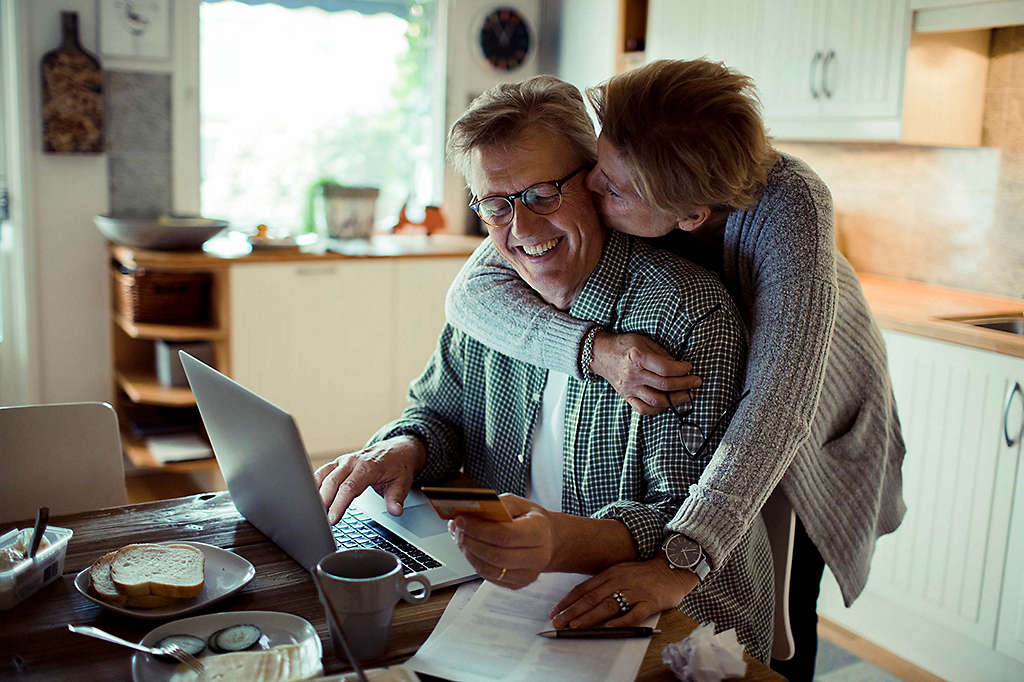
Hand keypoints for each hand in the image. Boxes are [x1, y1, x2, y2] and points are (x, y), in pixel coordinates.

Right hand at [314, 435, 425, 524]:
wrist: (398, 450)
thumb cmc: (398, 466)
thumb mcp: (402, 483)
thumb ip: (396, 498)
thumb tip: (395, 511)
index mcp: (368, 466)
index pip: (349, 487)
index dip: (339, 504)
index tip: (333, 519)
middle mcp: (353, 462)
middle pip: (332, 482)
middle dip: (323, 502)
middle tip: (319, 522)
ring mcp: (343, 461)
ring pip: (323, 476)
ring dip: (315, 493)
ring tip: (311, 512)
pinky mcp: (338, 464)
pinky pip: (322, 473)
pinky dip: (314, 485)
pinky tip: (309, 499)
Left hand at [450, 494, 555, 589]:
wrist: (548, 541)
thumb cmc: (530, 520)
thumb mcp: (519, 504)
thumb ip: (498, 505)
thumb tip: (472, 510)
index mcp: (539, 532)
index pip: (505, 535)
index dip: (479, 529)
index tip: (461, 520)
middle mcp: (537, 557)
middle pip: (496, 555)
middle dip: (470, 542)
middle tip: (457, 529)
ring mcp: (528, 574)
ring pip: (490, 570)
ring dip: (469, 553)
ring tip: (460, 538)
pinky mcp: (517, 584)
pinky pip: (490, 577)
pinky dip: (475, 563)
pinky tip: (469, 549)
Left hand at [549, 556, 698, 628]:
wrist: (673, 568)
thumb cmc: (643, 573)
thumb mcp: (620, 572)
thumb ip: (603, 584)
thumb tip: (581, 600)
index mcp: (610, 573)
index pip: (584, 588)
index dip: (568, 601)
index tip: (555, 611)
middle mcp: (620, 581)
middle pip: (592, 598)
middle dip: (573, 611)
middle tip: (558, 622)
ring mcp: (635, 591)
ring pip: (609, 605)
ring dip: (590, 616)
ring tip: (575, 626)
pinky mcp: (651, 602)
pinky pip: (634, 613)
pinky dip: (621, 620)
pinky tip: (608, 626)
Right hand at [589, 332, 700, 414]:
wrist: (600, 354)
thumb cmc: (623, 345)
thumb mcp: (643, 340)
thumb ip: (661, 353)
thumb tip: (678, 365)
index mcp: (637, 357)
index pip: (665, 368)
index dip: (681, 369)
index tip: (689, 367)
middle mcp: (633, 375)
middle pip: (664, 384)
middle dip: (685, 384)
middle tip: (696, 382)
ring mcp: (629, 388)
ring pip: (657, 400)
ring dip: (676, 400)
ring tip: (688, 395)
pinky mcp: (627, 397)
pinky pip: (644, 409)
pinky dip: (659, 409)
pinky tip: (668, 403)